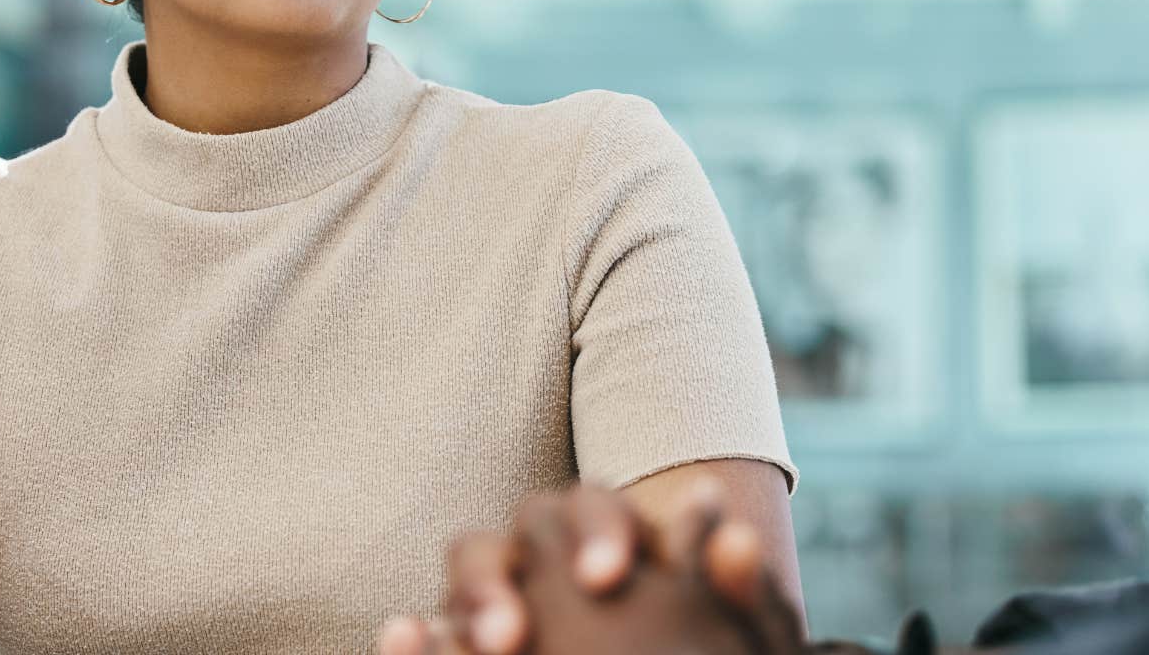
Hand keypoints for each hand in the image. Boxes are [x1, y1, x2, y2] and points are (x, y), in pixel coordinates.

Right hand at [380, 481, 803, 654]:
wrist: (641, 647)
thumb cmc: (694, 640)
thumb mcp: (720, 621)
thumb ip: (728, 584)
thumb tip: (743, 541)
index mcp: (612, 529)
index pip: (597, 507)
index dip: (598, 533)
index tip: (607, 577)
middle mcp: (551, 543)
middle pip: (527, 525)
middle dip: (525, 567)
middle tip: (526, 628)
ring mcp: (503, 582)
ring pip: (473, 560)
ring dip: (475, 596)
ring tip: (497, 644)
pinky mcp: (465, 627)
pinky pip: (432, 625)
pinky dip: (418, 636)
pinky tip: (405, 641)